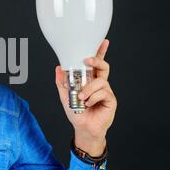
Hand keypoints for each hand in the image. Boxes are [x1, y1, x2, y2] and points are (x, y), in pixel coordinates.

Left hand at [55, 39, 116, 155]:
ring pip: (101, 81)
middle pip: (103, 66)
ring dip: (88, 88)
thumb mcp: (65, 96)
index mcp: (90, 80)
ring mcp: (106, 91)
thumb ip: (62, 82)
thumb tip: (58, 68)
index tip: (103, 41)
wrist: (83, 128)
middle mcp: (100, 83)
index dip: (100, 52)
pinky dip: (93, 98)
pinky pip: (103, 93)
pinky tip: (88, 104)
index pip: (96, 63)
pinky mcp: (110, 100)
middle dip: (97, 60)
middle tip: (87, 60)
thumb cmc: (77, 112)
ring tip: (81, 98)